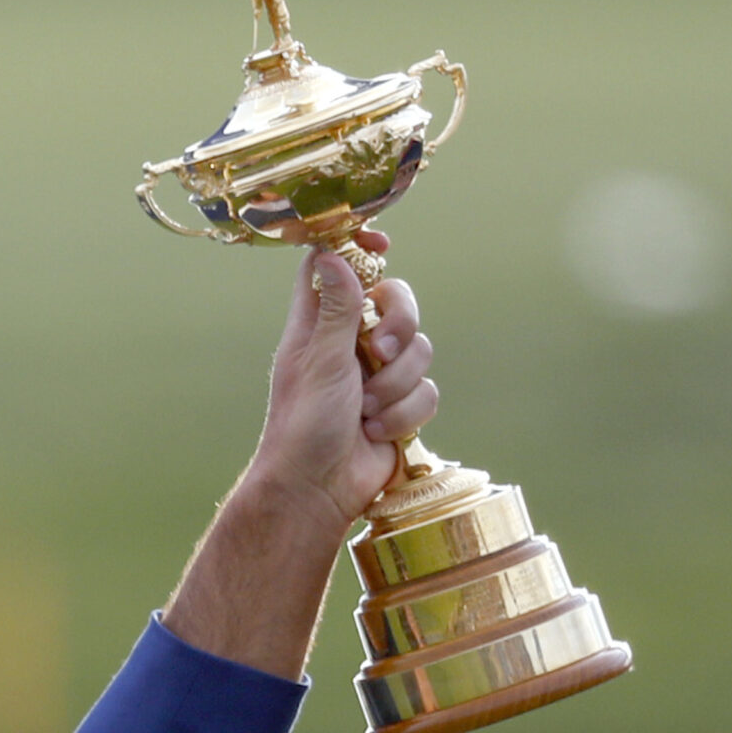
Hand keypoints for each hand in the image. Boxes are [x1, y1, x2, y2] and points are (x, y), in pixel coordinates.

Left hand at [157, 231, 440, 680]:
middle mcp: (349, 343)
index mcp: (319, 325)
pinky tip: (378, 435)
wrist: (318, 490)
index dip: (358, 246)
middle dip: (400, 325)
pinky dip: (405, 415)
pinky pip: (427, 391)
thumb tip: (333, 253)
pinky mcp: (400, 407)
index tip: (381, 241)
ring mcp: (377, 375)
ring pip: (419, 349)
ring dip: (396, 386)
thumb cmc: (304, 426)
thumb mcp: (321, 360)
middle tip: (381, 351)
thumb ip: (337, 309)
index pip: (338, 266)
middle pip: (397, 299)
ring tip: (366, 412)